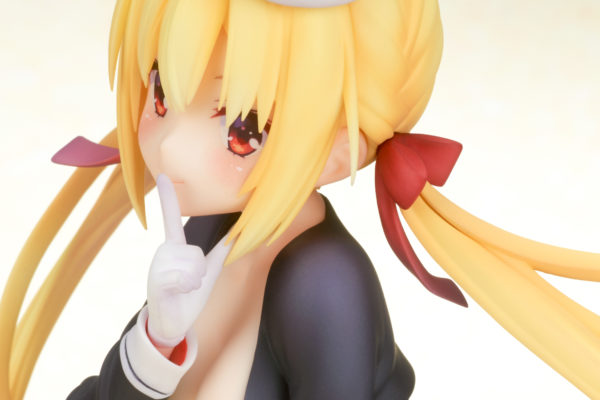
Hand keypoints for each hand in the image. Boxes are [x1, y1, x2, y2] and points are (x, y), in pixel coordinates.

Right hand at [146, 174, 230, 346]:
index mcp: (175, 247)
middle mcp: (163, 251)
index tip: (162, 175)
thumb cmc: (189, 296)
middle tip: (190, 284)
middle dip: (201, 271)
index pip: (170, 218)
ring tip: (183, 290)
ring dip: (194, 282)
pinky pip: (183, 278)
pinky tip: (177, 294)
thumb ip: (221, 252)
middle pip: (197, 252)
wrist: (173, 324)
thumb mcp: (209, 272)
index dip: (167, 197)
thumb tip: (238, 233)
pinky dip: (187, 288)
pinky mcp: (156, 281)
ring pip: (193, 265)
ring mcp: (157, 265)